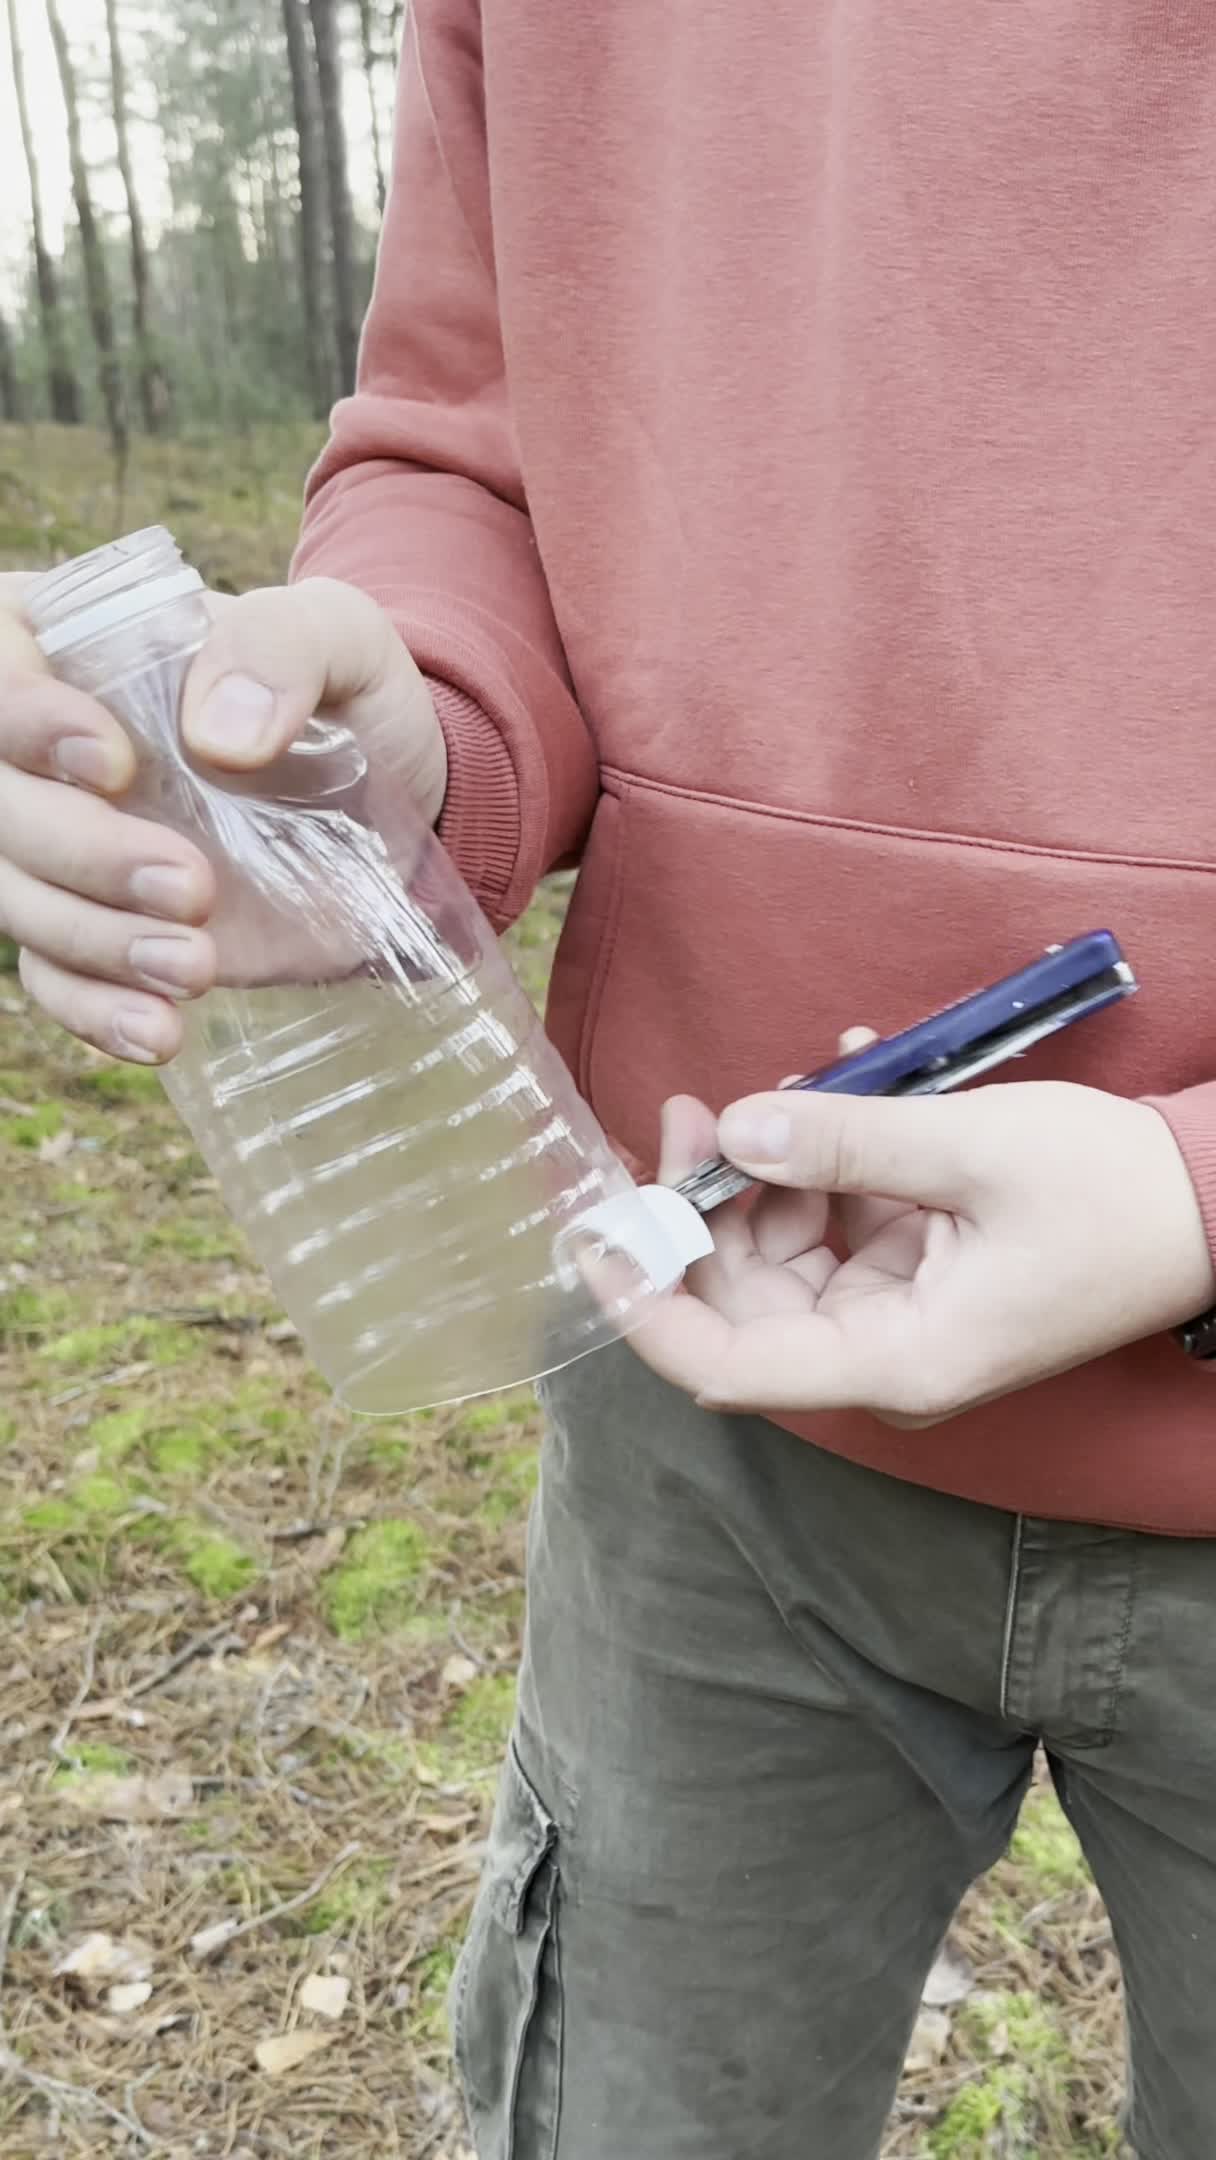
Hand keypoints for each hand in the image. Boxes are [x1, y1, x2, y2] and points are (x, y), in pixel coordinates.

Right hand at [0, 573, 444, 1063]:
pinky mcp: (105, 926)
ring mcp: (69, 845)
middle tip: (192, 885)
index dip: (26, 721)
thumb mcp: (340, 638)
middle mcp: (47, 749)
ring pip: (18, 897)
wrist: (399, 798)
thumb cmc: (350, 693)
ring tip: (199, 967)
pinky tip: (157, 1032)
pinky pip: (56, 977)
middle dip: (79, 851)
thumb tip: (220, 734)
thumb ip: (281, 648)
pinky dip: (96, 1010)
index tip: (116, 764)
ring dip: (96, 941)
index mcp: (77, 645)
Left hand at [632, 1064, 1215, 1423]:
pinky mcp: (921, 1280)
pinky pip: (841, 1229)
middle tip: (689, 1107)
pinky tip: (843, 1085)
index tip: (590, 1233)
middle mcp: (888, 1358)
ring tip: (786, 1079)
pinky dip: (830, 1165)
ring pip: (787, 1257)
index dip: (645, 1303)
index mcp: (898, 1361)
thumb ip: (844, 1142)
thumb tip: (732, 1131)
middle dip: (707, 1203)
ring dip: (772, 1169)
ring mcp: (903, 1320)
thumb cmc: (1112, 1193)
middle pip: (746, 1299)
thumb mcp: (970, 1150)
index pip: (724, 1365)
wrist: (1214, 1201)